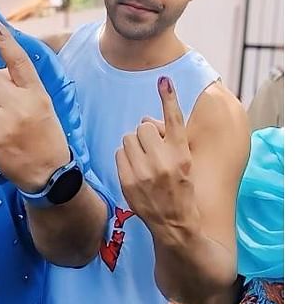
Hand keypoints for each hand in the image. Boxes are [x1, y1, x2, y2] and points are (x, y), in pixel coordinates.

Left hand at [0, 16, 69, 191]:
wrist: (49, 172)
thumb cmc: (44, 133)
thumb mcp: (42, 103)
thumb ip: (21, 85)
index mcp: (37, 94)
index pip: (18, 61)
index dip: (3, 40)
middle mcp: (20, 107)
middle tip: (6, 103)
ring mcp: (2, 126)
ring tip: (0, 119)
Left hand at [115, 76, 198, 232]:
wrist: (174, 224)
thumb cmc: (181, 190)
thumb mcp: (185, 163)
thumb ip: (169, 141)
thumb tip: (147, 122)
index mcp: (181, 153)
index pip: (174, 120)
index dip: (168, 98)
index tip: (163, 80)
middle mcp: (163, 160)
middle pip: (143, 128)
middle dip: (145, 136)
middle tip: (151, 150)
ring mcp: (144, 172)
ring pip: (128, 139)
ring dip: (133, 146)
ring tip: (143, 162)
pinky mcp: (128, 181)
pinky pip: (119, 154)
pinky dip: (125, 159)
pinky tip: (135, 171)